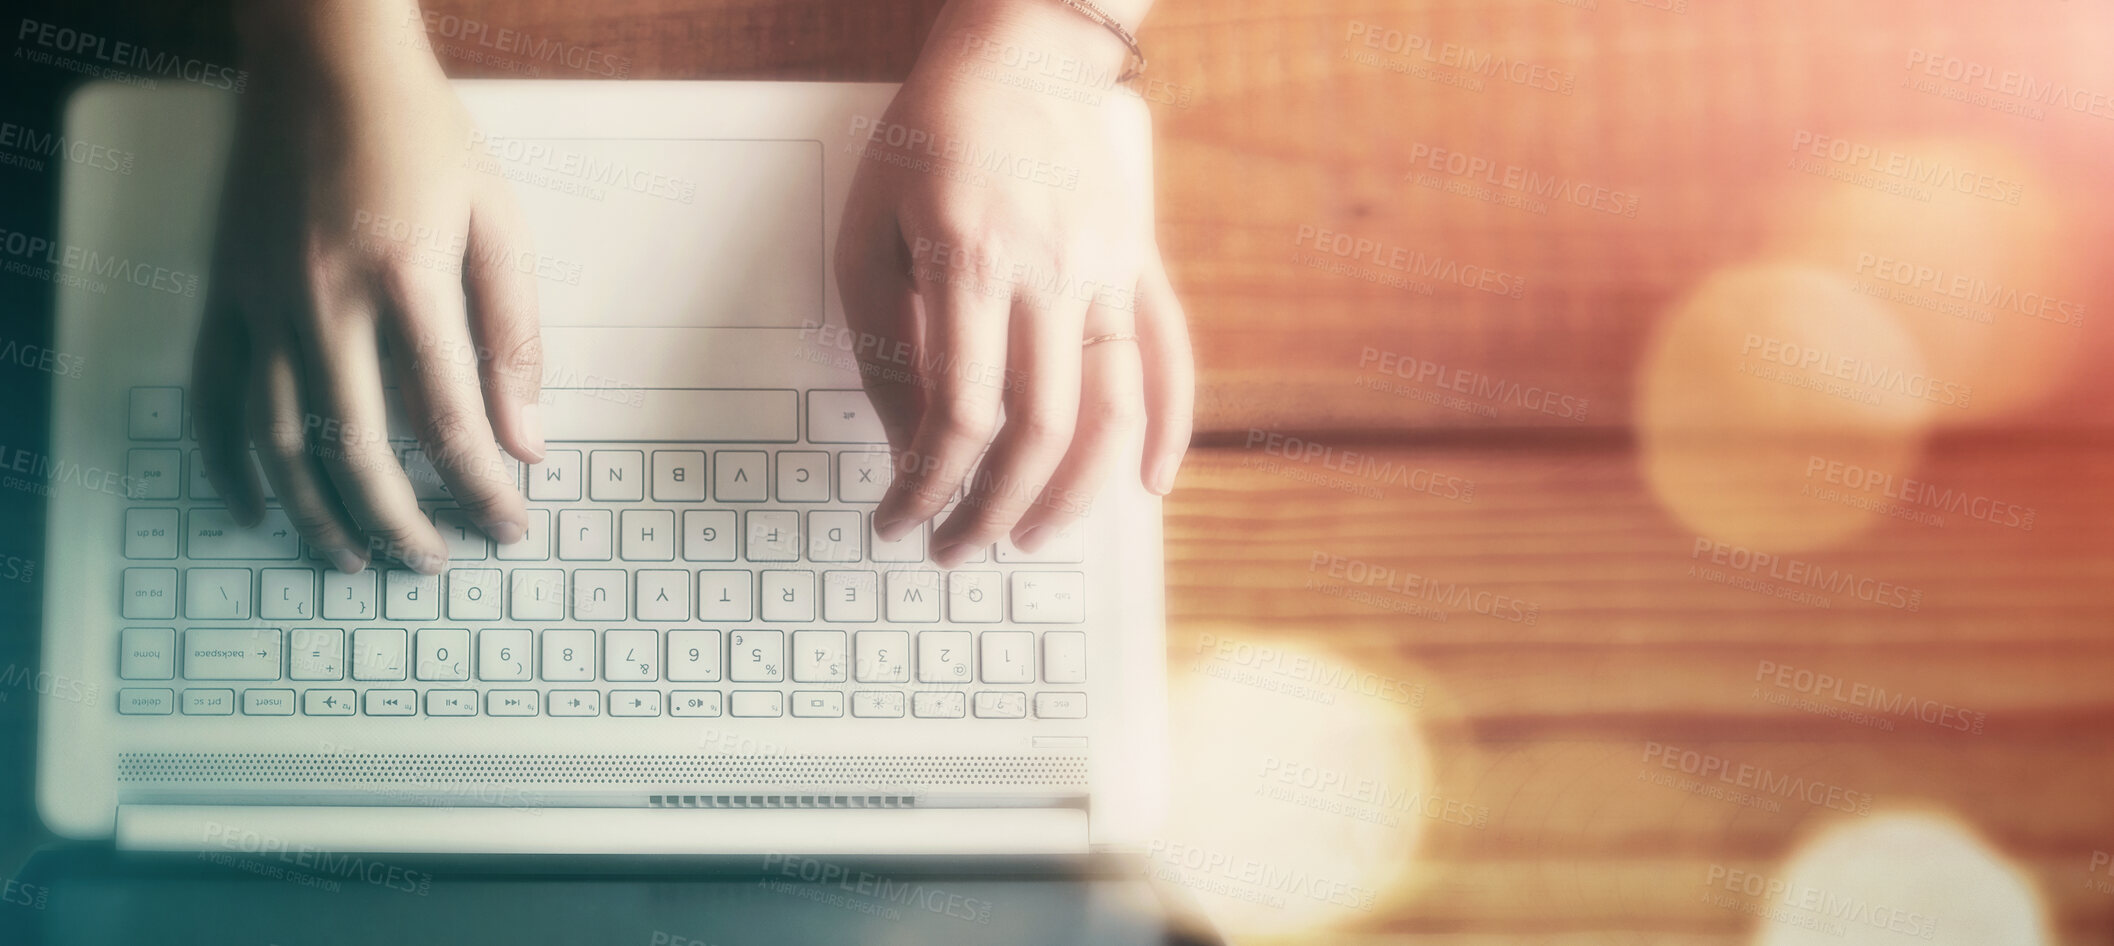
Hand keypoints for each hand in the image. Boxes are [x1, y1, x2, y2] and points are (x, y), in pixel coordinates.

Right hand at [194, 0, 542, 573]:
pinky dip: (230, 462)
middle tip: (435, 563)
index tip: (510, 527)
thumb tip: (526, 439)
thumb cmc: (425, 137)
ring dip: (318, 512)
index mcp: (406, 278)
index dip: (483, 488)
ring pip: (281, 438)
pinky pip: (215, 398)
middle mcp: (323, 298)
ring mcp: (262, 300)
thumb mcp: (498, 222)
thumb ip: (515, 335)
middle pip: (360, 447)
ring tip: (356, 559)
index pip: (449, 418)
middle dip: (401, 521)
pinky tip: (257, 510)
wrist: (324, 61)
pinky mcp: (225, 294)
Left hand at [834, 0, 1193, 567]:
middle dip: (993, 510)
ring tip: (1032, 535)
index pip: (957, 412)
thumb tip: (907, 443)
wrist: (1021, 53)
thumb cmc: (932, 136)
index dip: (925, 485)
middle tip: (957, 548)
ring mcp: (1107, 269)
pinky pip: (1170, 357)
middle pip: (1037, 430)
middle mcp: (1050, 271)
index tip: (897, 519)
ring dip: (1075, 493)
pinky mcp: (1140, 263)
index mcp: (971, 261)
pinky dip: (1169, 430)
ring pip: (1111, 410)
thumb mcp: (870, 231)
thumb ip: (884, 341)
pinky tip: (1149, 484)